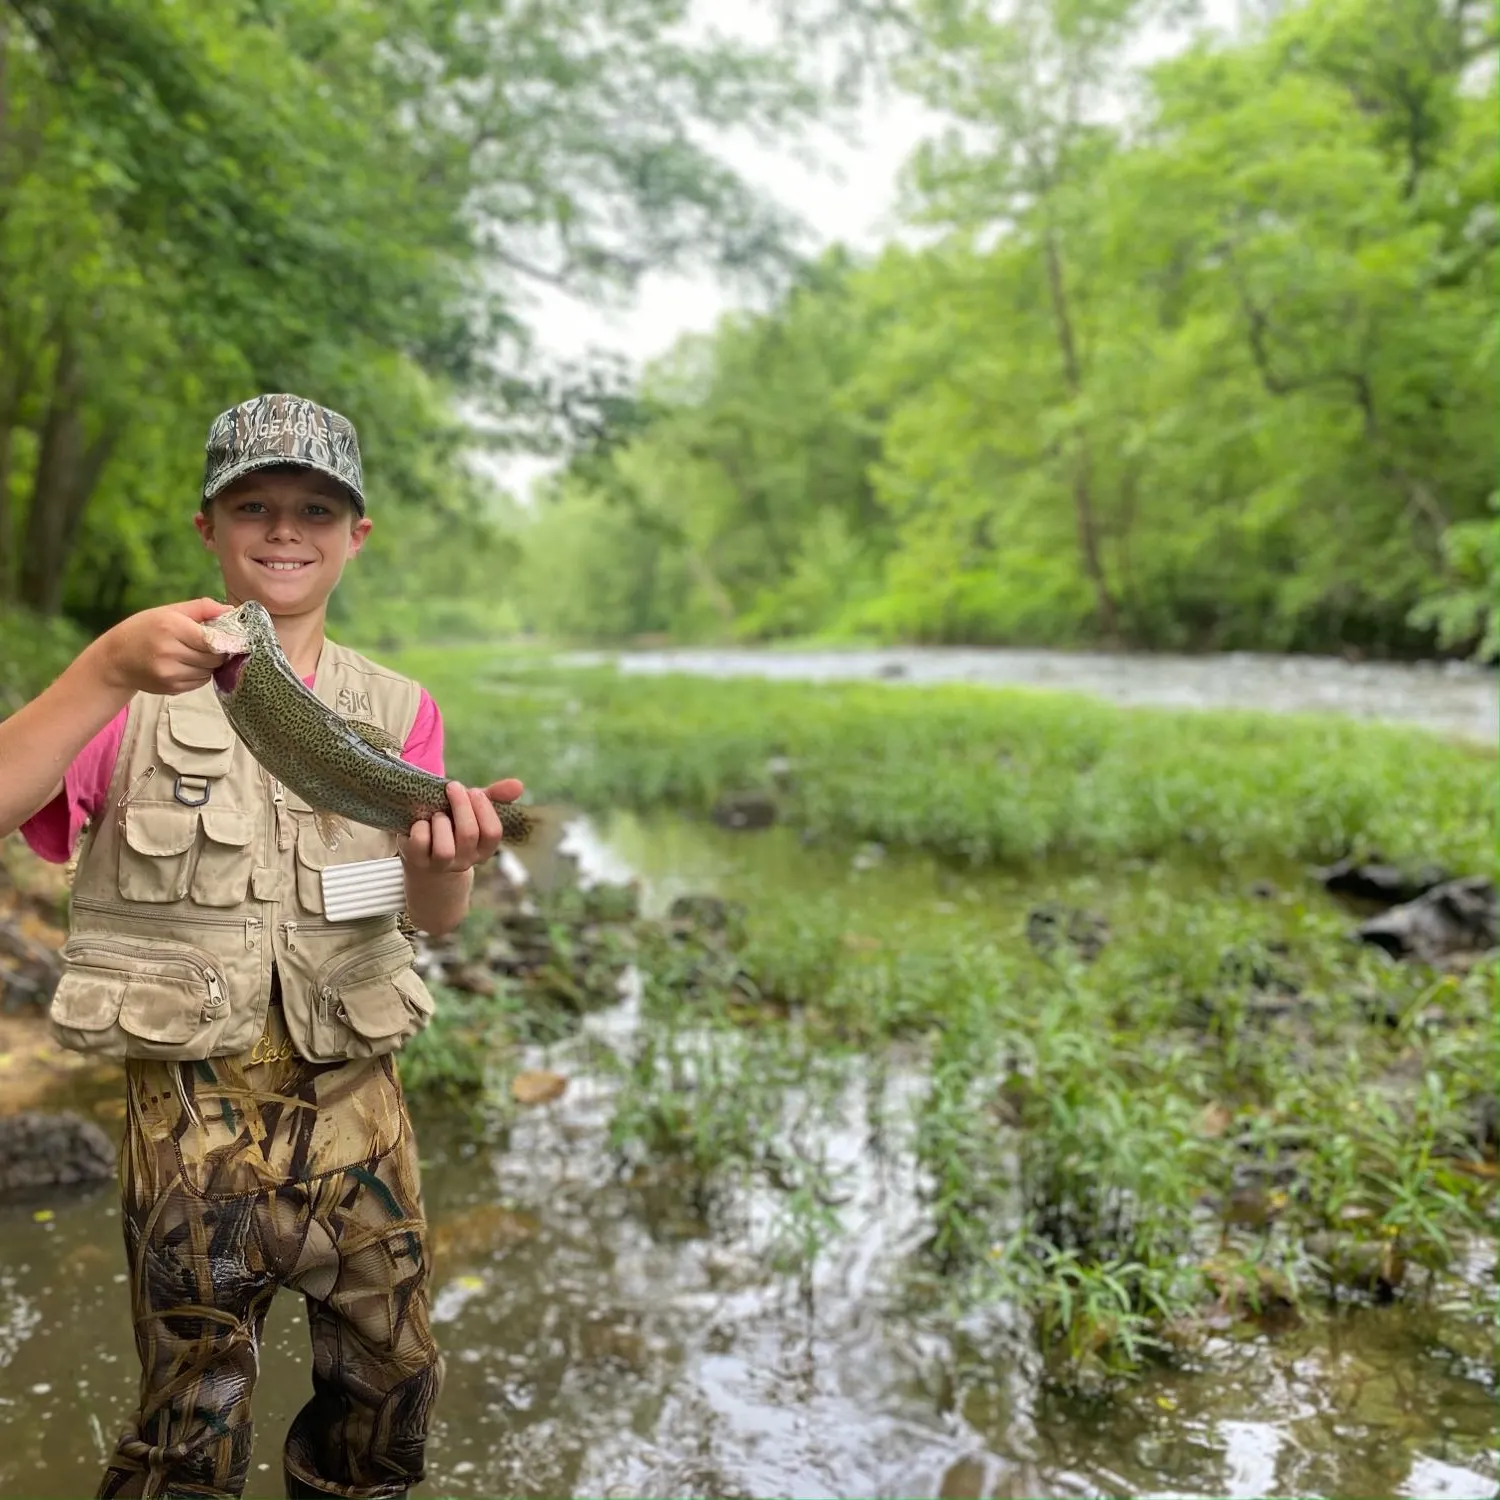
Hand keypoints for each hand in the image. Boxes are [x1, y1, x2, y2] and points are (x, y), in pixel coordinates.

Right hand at [94, 598, 232, 695]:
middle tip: (210, 645)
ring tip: (195, 654)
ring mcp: (169, 672)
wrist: (115, 658)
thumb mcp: (170, 611)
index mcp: (171, 627)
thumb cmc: (145, 629)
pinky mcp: (171, 687)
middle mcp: (169, 651)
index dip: (226, 640)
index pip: (213, 640)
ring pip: (209, 671)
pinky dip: (200, 674)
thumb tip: (231, 610)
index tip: (230, 638)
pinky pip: (200, 682)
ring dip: (210, 664)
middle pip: (214, 658)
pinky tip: (187, 665)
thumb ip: (202, 608)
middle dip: (218, 652)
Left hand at [399, 778, 524, 876]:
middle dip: (461, 806)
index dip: (484, 809)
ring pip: (445, 849)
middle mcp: (465, 860)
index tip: (474, 791)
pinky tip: (421, 822)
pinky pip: (420, 843)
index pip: (493, 832)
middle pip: (468, 835)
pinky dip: (420, 827)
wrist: (423, 852)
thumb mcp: (473, 810)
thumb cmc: (453, 824)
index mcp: (483, 849)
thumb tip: (518, 785)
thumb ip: (495, 797)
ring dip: (441, 822)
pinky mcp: (417, 861)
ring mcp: (440, 864)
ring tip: (437, 813)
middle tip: (453, 786)